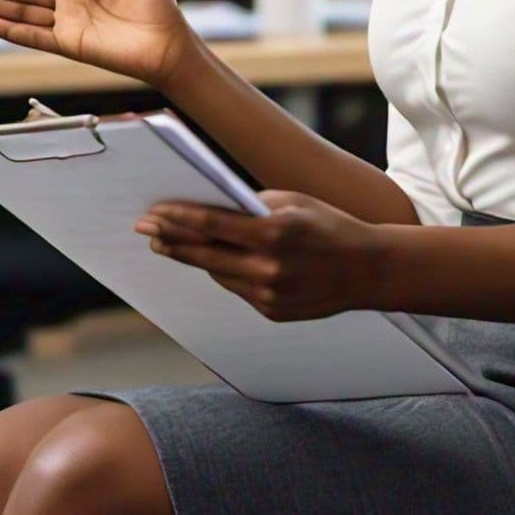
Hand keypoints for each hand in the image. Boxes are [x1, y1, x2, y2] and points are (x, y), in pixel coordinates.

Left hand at [133, 191, 387, 320]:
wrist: (368, 270)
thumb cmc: (330, 225)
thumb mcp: (294, 202)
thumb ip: (253, 205)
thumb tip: (213, 206)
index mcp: (273, 233)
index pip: (212, 225)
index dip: (177, 219)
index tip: (152, 213)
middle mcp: (268, 268)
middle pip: (205, 255)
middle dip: (171, 241)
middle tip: (146, 231)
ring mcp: (269, 294)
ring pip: (218, 274)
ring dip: (197, 258)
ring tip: (173, 244)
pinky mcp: (272, 312)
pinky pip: (238, 289)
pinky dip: (228, 273)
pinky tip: (220, 262)